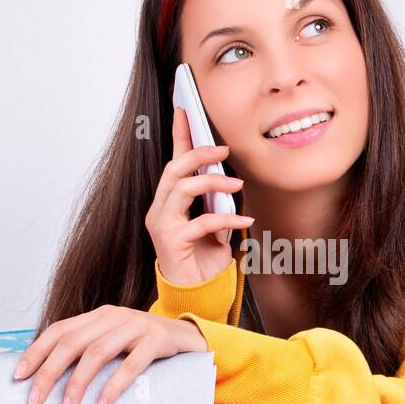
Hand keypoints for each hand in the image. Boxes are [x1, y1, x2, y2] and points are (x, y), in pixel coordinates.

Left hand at [13, 307, 207, 403]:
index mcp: (99, 316)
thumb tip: (51, 378)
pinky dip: (113, 386)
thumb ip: (91, 351)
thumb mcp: (117, 343)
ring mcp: (137, 326)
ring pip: (96, 353)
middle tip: (35, 400)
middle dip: (49, 372)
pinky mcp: (157, 340)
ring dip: (76, 383)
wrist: (194, 338)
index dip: (36, 352)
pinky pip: (130, 365)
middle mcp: (114, 316)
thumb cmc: (148, 347)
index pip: (59, 330)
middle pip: (72, 342)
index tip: (19, 377)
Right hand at [145, 106, 253, 285]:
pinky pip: (200, 222)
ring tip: (236, 185)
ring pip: (182, 188)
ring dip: (212, 182)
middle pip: (173, 170)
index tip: (184, 109)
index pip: (172, 162)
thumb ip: (215, 201)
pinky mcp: (171, 242)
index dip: (179, 135)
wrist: (196, 294)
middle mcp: (159, 210)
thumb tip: (231, 180)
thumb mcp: (214, 223)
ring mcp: (161, 225)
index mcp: (168, 202)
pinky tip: (245, 223)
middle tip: (223, 150)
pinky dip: (226, 220)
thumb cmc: (204, 259)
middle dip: (198, 154)